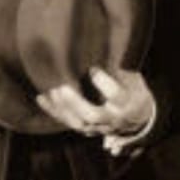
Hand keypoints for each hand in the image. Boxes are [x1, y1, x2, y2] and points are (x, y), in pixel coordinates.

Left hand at [37, 67, 155, 144]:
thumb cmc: (133, 92)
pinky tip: (42, 98)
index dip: (103, 82)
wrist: (138, 119)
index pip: (116, 95)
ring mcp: (99, 127)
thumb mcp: (134, 80)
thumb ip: (120, 69)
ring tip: (52, 91)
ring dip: (62, 108)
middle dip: (76, 102)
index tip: (92, 69)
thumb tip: (101, 49)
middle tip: (63, 87)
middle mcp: (113, 118)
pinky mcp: (87, 130)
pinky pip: (68, 122)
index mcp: (128, 103)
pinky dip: (53, 111)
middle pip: (93, 115)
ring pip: (78, 123)